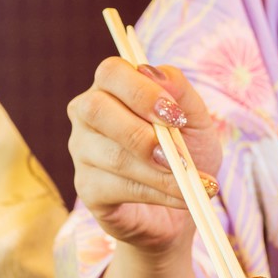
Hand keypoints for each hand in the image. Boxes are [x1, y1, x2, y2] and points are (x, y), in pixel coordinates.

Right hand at [67, 58, 222, 252]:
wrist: (183, 205)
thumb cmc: (185, 153)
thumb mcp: (195, 120)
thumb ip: (180, 92)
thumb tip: (158, 73)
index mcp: (113, 88)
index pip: (111, 72)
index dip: (141, 91)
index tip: (175, 115)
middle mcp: (87, 115)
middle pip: (95, 109)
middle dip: (140, 132)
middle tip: (177, 154)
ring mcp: (82, 152)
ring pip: (113, 155)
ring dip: (159, 171)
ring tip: (191, 179)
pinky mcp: (87, 188)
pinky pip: (118, 188)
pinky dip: (158, 193)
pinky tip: (184, 196)